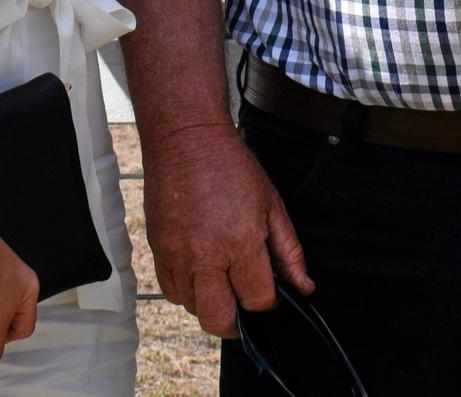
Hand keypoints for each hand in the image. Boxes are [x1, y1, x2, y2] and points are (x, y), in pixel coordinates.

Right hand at [140, 121, 311, 337]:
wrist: (186, 138)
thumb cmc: (230, 166)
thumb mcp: (272, 205)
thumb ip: (289, 252)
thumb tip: (303, 287)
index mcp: (239, 242)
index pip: (257, 300)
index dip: (268, 301)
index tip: (270, 291)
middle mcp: (205, 254)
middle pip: (219, 319)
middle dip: (236, 322)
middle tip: (244, 306)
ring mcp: (176, 254)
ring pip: (192, 308)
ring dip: (210, 303)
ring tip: (222, 280)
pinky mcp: (157, 249)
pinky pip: (170, 291)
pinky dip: (186, 291)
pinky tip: (200, 272)